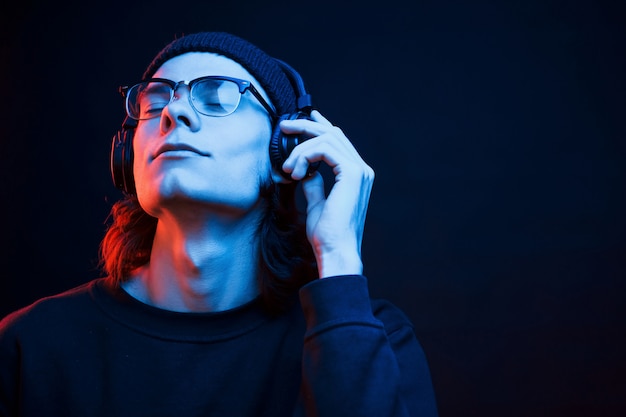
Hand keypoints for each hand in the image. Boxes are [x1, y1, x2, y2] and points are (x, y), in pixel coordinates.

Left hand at [280, 110, 374, 277]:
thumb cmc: (327, 235)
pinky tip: (296, 172)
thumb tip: (306, 172)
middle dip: (306, 126)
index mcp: (356, 176)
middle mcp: (362, 170)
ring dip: (301, 150)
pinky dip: (306, 156)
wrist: (336, 251)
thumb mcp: (317, 204)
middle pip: (333, 133)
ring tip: (289, 169)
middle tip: (284, 127)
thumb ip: (314, 185)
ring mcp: (360, 170)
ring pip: (327, 139)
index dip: (320, 126)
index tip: (302, 120)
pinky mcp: (353, 173)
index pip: (338, 141)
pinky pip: (325, 149)